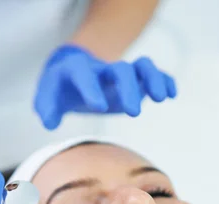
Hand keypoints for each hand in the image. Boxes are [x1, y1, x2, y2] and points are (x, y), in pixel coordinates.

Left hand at [34, 45, 176, 129]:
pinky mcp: (135, 81)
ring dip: (153, 79)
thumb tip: (50, 123)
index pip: (84, 74)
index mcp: (77, 71)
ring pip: (141, 66)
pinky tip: (172, 94)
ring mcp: (121, 74)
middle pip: (120, 69)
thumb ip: (46, 109)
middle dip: (127, 89)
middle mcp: (103, 70)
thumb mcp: (47, 98)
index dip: (91, 88)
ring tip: (161, 98)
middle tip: (132, 113)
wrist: (74, 74)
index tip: (98, 107)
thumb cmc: (60, 90)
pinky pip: (154, 74)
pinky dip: (165, 80)